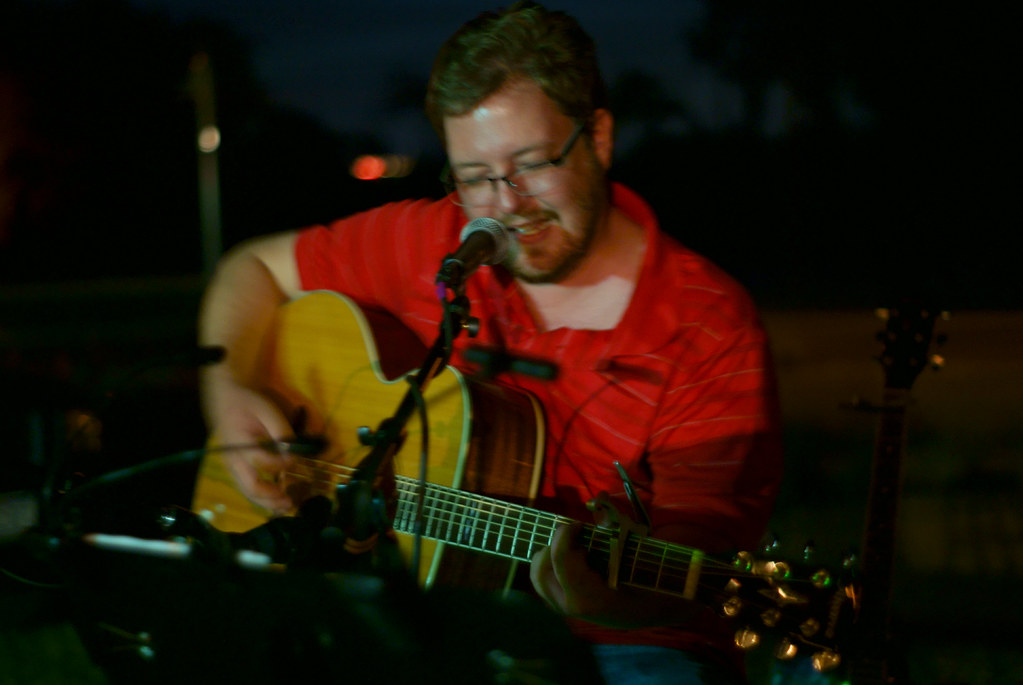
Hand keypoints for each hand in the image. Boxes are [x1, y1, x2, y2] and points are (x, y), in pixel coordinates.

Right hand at [207, 380, 295, 513]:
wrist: (227, 401)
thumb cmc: (248, 404)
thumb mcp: (267, 409)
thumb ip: (280, 430)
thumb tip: (294, 452)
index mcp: (238, 443)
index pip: (260, 460)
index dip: (280, 464)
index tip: (296, 461)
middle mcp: (232, 460)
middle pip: (250, 486)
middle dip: (271, 497)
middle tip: (290, 502)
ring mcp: (232, 467)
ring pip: (248, 493)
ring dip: (268, 503)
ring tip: (287, 506)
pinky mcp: (236, 470)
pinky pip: (248, 489)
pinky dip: (262, 498)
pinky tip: (277, 500)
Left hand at [529, 499, 700, 628]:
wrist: (655, 610)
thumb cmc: (650, 579)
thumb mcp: (637, 553)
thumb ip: (615, 525)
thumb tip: (599, 496)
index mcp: (591, 597)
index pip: (560, 559)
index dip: (565, 534)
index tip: (580, 524)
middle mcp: (573, 606)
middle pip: (541, 568)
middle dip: (554, 545)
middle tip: (576, 538)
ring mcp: (566, 609)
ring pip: (537, 576)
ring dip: (549, 554)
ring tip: (574, 549)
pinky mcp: (563, 605)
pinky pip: (544, 582)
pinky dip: (551, 565)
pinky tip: (573, 559)